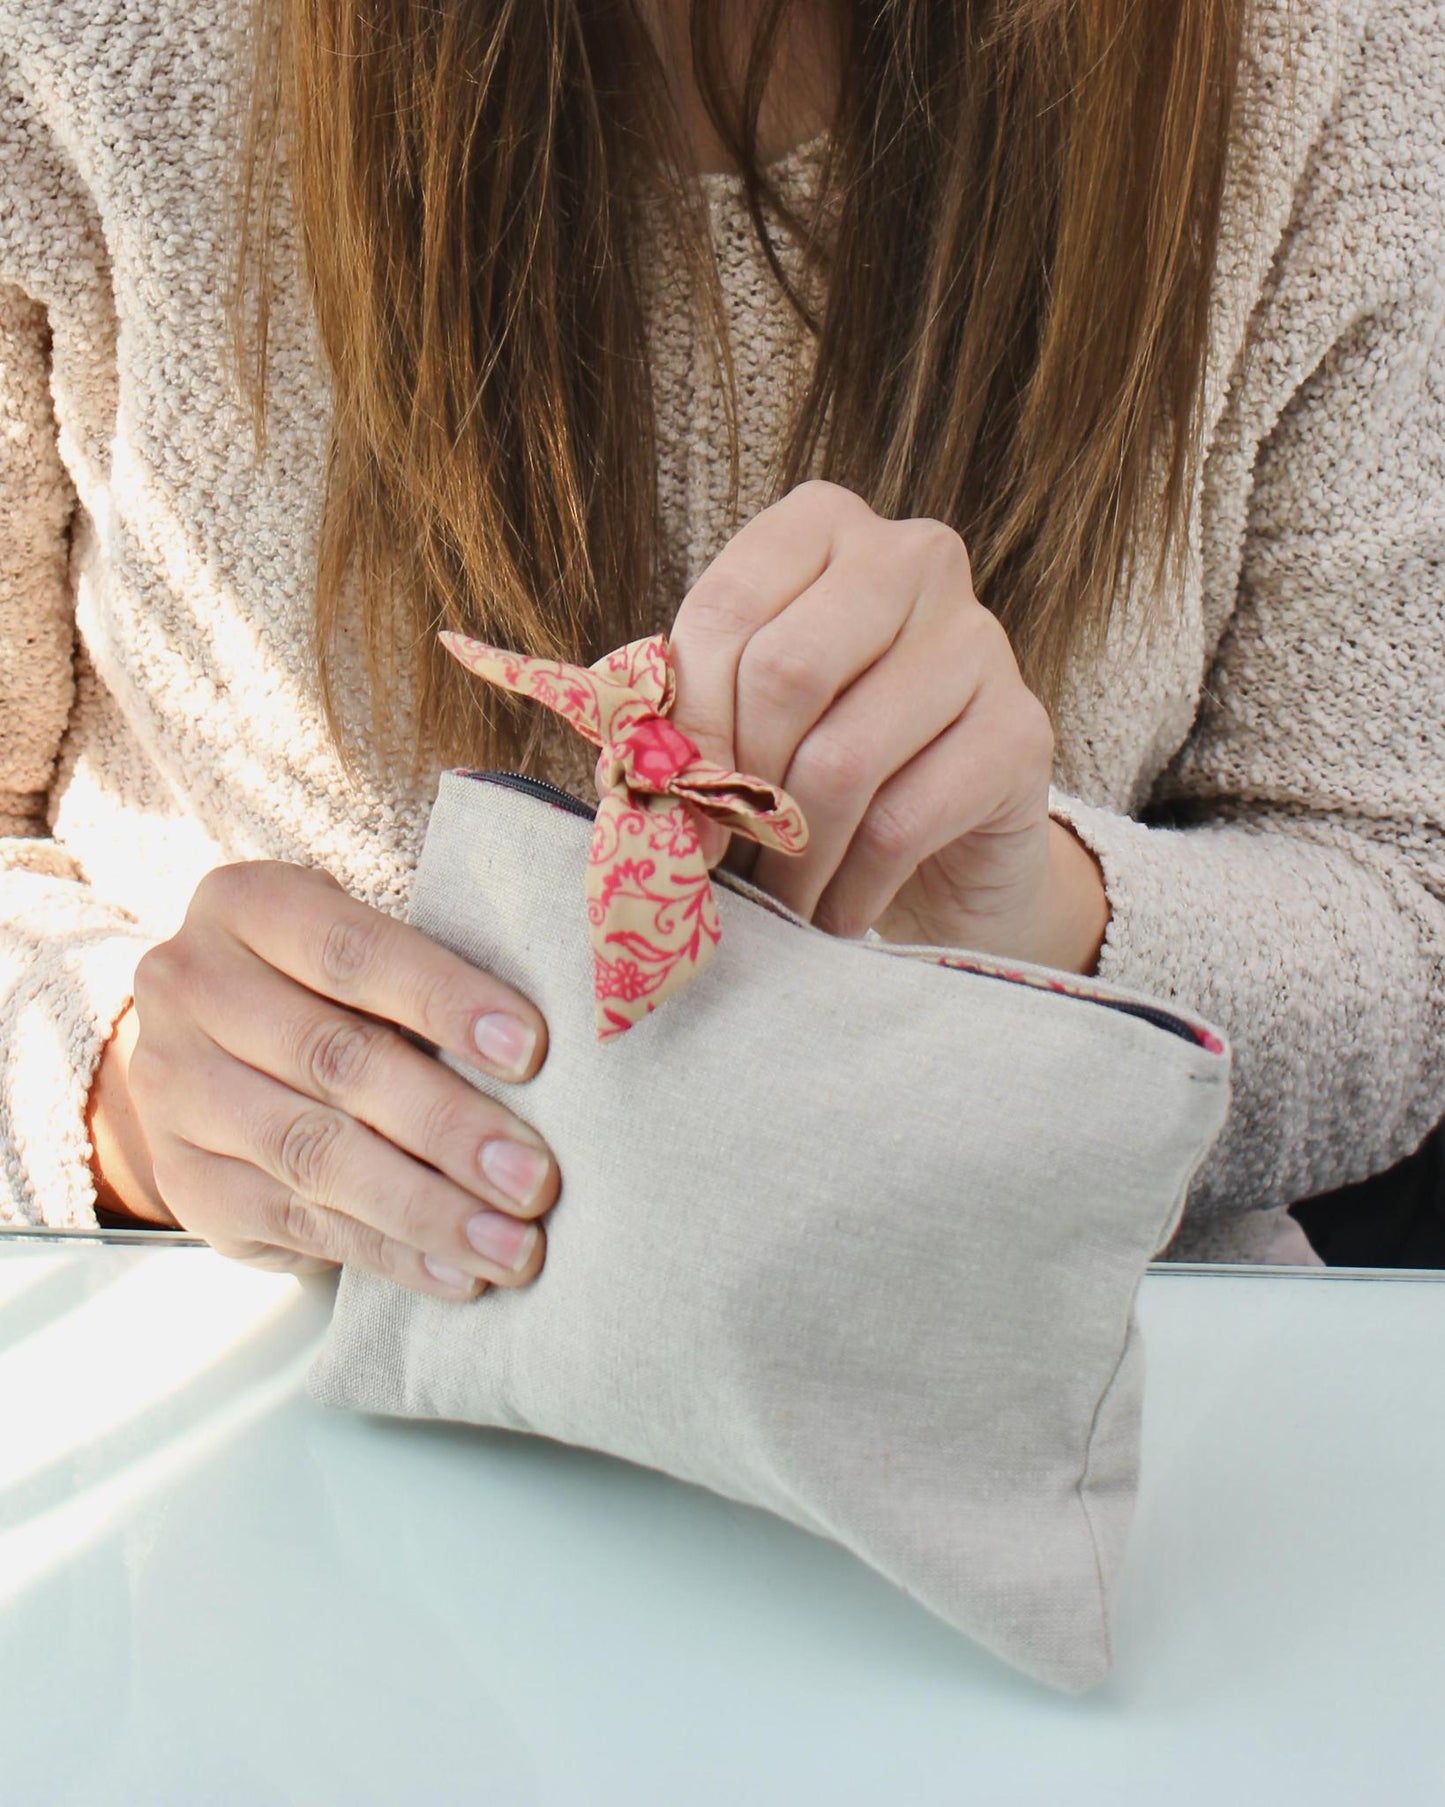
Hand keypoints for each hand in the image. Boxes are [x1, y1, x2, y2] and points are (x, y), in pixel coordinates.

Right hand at [89, 861, 558, 1298]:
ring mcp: (175, 1089)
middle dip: (449, 1126)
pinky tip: (456, 1272)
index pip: (351, 951)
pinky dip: (389, 1253)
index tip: (531, 1051)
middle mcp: (192, 989)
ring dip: (427, 1208)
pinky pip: (299, 1223)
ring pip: (314, 1155)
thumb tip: (542, 1058)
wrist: (209, 1056)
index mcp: (244, 907)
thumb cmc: (327, 992)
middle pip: (336, 1061)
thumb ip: (425, 985)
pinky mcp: (187, 1182)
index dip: (444, 1000)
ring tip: (512, 1245)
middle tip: (535, 1178)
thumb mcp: (359, 956)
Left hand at [664, 481, 1109, 972]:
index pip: (726, 611)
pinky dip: (850, 887)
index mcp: (822, 527)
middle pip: (786, 674)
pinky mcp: (1023, 730)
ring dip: (791, 857)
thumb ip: (678, 725)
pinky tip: (837, 911)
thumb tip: (632, 778)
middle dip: (738, 787)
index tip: (663, 807)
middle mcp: (911, 557)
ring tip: (774, 901)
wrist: (951, 846)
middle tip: (719, 859)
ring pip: (842, 759)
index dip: (683, 724)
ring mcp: (979, 638)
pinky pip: (902, 822)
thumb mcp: (739, 723)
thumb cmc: (819, 762)